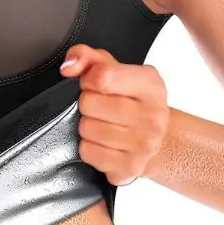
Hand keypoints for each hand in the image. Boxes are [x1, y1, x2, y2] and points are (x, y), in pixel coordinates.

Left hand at [59, 44, 168, 185]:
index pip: (102, 76)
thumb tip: (68, 67)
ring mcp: (145, 144)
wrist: (155, 138)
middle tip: (99, 108)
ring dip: (87, 126)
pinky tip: (103, 143)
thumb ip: (87, 57)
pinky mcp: (130, 167)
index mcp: (150, 84)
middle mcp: (153, 115)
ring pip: (87, 129)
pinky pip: (88, 152)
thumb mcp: (113, 70)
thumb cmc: (129, 99)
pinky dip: (88, 148)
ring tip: (102, 124)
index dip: (88, 79)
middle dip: (86, 104)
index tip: (93, 84)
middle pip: (89, 104)